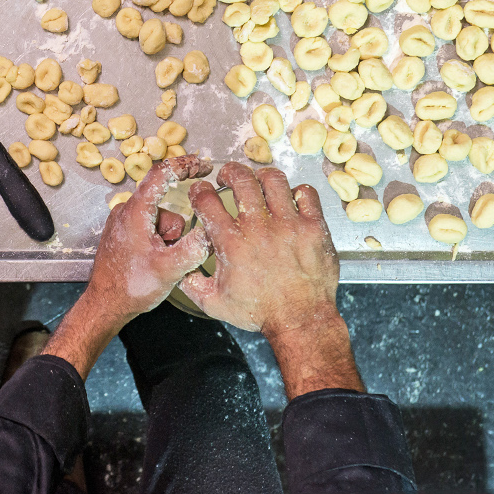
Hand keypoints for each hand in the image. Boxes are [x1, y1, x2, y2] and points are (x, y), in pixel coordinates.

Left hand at [43, 155, 211, 377]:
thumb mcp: (170, 268)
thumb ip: (194, 247)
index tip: (204, 165)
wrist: (106, 304)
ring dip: (167, 239)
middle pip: (165, 205)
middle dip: (176, 230)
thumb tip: (212, 229)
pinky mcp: (122, 233)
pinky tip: (152, 262)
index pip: (162, 173)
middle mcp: (126, 210)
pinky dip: (157, 241)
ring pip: (159, 219)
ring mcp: (122, 221)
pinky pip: (149, 228)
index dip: (185, 165)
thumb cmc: (132, 286)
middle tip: (173, 253)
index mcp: (136, 211)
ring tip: (158, 263)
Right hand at [179, 163, 361, 397]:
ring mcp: (289, 225)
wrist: (300, 321)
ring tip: (258, 181)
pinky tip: (290, 199)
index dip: (200, 190)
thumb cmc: (260, 312)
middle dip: (230, 172)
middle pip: (241, 179)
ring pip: (274, 179)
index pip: (207, 200)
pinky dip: (296, 191)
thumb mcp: (214, 303)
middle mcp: (259, 228)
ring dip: (261, 176)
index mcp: (232, 243)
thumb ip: (191, 282)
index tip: (202, 191)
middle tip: (228, 176)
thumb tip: (179, 267)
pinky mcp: (314, 228)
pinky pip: (306, 193)